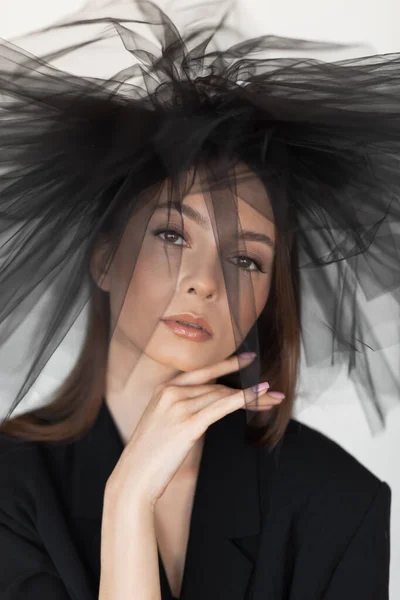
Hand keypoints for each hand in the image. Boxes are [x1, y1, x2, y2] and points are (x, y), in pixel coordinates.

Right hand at [105, 354, 282, 509]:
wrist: (134, 477)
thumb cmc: (150, 455)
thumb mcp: (163, 422)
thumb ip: (182, 408)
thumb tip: (210, 405)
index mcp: (164, 388)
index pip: (203, 373)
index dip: (227, 365)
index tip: (247, 359)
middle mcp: (171, 392)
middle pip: (217, 385)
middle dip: (246, 387)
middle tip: (270, 389)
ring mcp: (179, 406)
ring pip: (223, 395)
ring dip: (252, 396)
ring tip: (273, 399)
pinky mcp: (189, 423)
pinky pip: (223, 406)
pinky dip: (245, 398)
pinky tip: (260, 394)